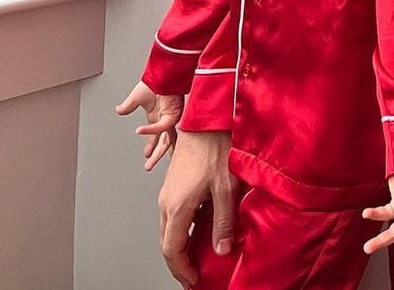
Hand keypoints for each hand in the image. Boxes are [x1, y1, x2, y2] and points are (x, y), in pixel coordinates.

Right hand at [116, 81, 184, 170]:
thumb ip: (128, 106)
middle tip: (148, 167)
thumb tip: (119, 110)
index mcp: (157, 116)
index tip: (146, 156)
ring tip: (149, 163)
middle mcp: (165, 118)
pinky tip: (139, 131)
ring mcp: (171, 117)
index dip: (151, 146)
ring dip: (158, 151)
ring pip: (167, 139)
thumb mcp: (136, 97)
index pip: (155, 135)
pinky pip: (162, 126)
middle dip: (156, 155)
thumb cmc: (154, 81)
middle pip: (163, 141)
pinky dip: (151, 130)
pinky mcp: (174, 113)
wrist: (163, 71)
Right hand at [157, 130, 236, 289]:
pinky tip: (200, 229)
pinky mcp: (175, 183)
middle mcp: (167, 201)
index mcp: (177, 206)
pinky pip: (174, 215)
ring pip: (169, 228)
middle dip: (179, 262)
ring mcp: (169, 192)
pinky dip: (183, 229)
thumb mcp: (226, 187)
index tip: (194, 279)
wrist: (207, 119)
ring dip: (181, 246)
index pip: (172, 250)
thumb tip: (221, 249)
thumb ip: (224, 221)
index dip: (182, 269)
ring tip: (197, 256)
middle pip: (167, 242)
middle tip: (193, 274)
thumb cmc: (216, 147)